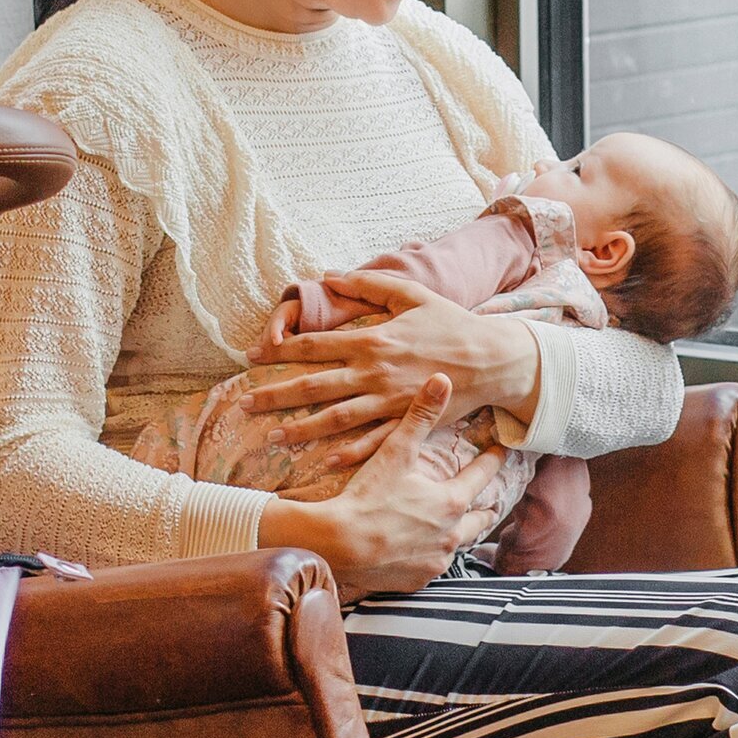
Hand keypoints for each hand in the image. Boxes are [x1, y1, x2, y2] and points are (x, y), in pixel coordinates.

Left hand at [241, 269, 540, 445]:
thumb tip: (330, 275)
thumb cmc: (451, 323)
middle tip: (245, 402)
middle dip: (276, 393)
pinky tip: (323, 462)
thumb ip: (368, 285)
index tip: (253, 355)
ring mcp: (389, 402)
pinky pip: (371, 442)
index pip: (314, 345)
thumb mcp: (411, 294)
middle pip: (314, 385)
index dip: (280, 349)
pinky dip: (347, 454)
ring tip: (274, 435)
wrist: (492, 359)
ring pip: (335, 418)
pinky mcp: (406, 423)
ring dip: (302, 428)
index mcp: (372, 340)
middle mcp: (374, 373)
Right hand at [259, 373, 508, 599]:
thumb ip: (421, 416)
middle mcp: (451, 535)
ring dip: (458, 535)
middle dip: (487, 509)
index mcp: (452, 502)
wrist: (337, 545)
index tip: (503, 450)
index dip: (494, 459)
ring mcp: (435, 561)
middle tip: (492, 503)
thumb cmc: (366, 497)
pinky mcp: (416, 580)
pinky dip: (431, 556)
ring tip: (457, 528)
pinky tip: (423, 551)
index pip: (483, 475)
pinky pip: (432, 566)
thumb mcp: (395, 452)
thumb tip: (442, 379)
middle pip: (480, 520)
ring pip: (457, 546)